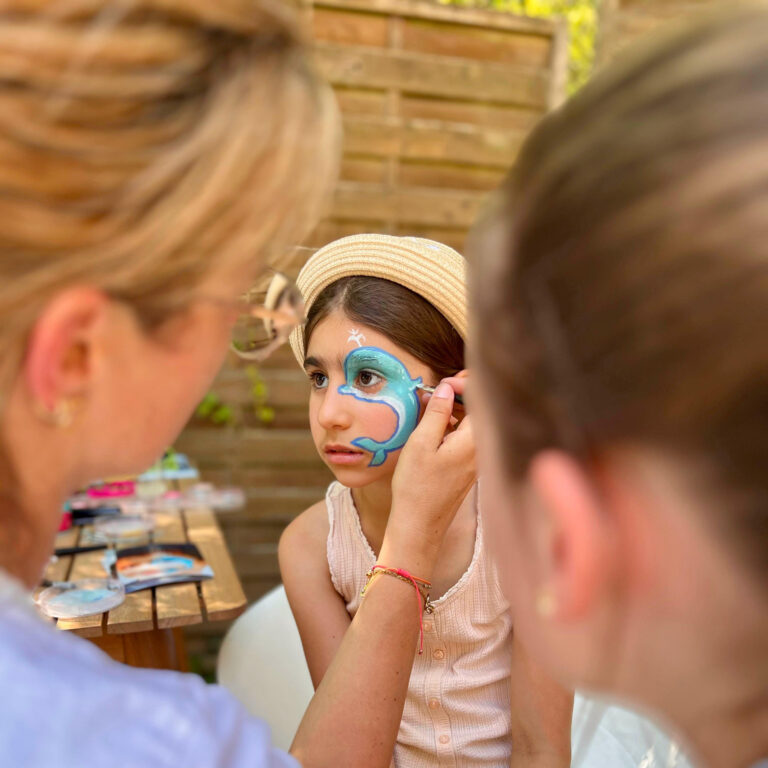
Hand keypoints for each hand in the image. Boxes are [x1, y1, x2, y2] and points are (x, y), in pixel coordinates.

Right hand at [383, 374, 475, 574]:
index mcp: (475, 440)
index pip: (483, 399)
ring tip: (433, 405)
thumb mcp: (421, 442)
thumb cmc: (417, 486)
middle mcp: (483, 449)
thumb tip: (447, 388)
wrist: (419, 525)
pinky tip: (436, 425)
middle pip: (482, 409)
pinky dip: (455, 425)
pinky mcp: (470, 466)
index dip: (465, 384)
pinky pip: (469, 437)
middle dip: (462, 393)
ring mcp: (478, 459)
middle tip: (438, 389)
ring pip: (475, 422)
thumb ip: (437, 412)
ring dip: (457, 409)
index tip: (443, 383)